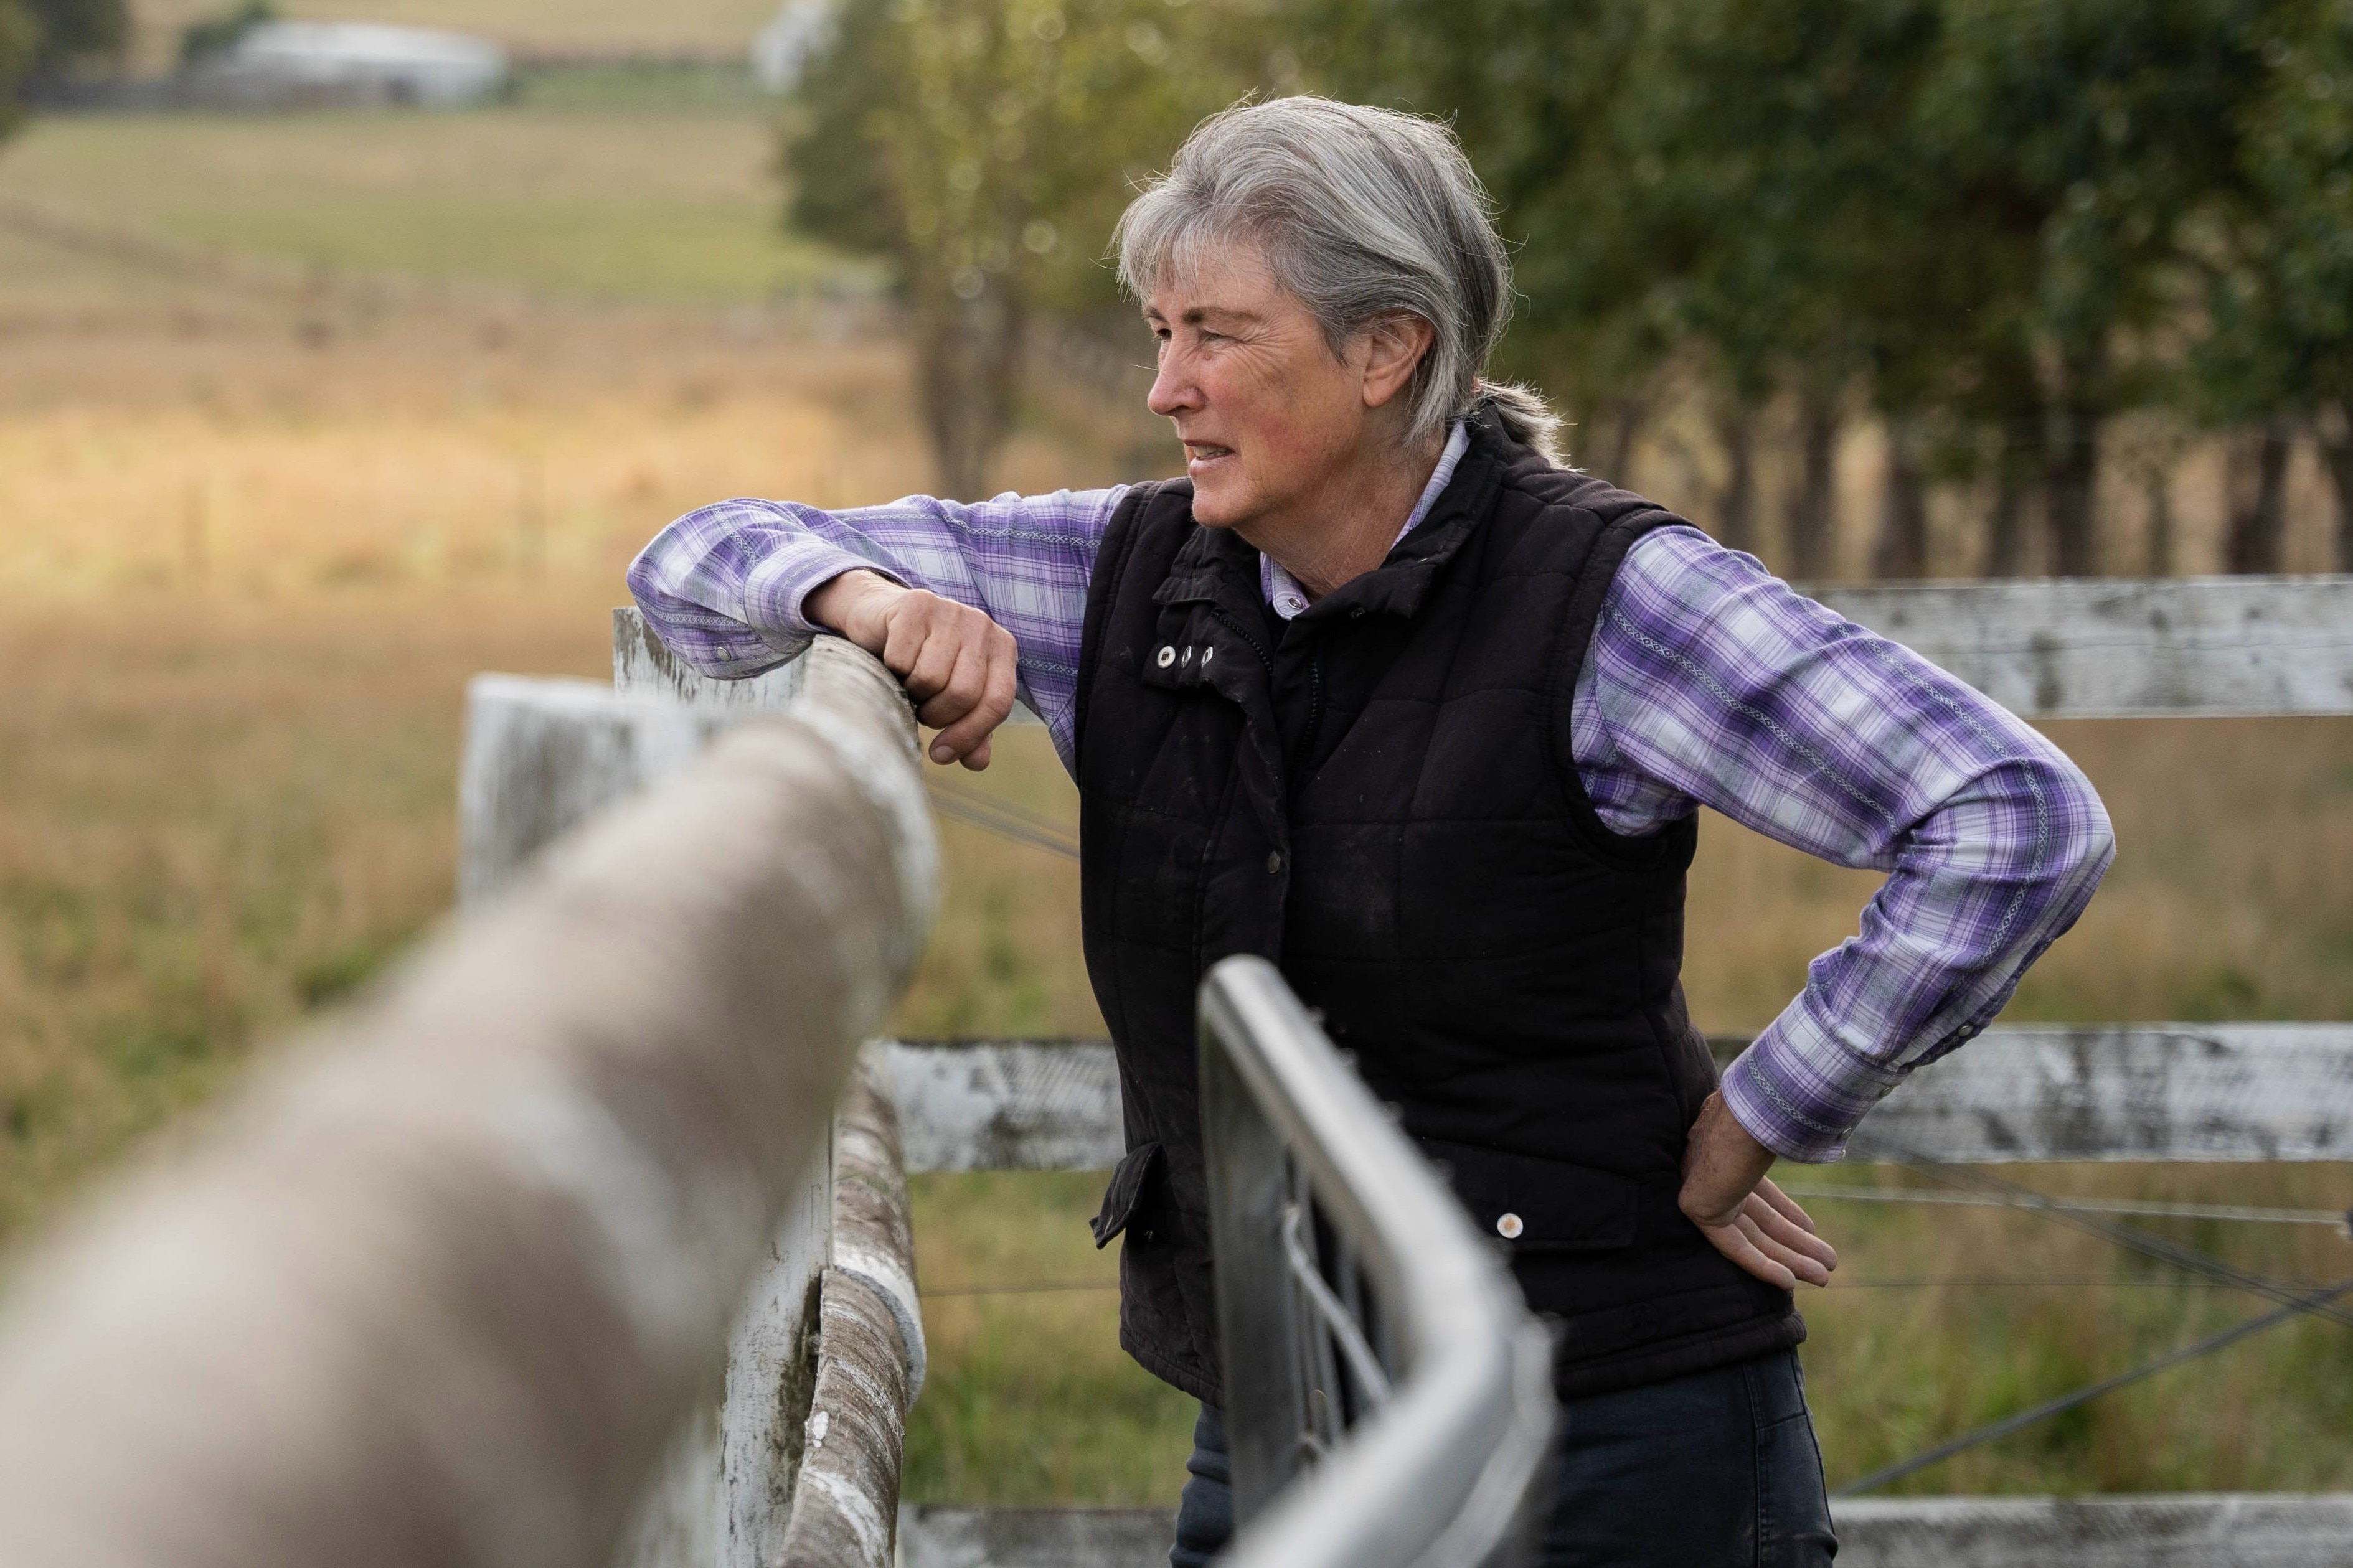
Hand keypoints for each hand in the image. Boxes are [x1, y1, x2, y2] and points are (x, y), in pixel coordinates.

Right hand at [808, 570, 1019, 769]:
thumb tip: (977, 762)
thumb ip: (971, 730)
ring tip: (910, 682)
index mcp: (1002, 649)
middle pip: (963, 693)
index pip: (997, 702)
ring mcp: (951, 610)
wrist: (882, 619)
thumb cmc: (923, 664)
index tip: (942, 754)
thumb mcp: (952, 698)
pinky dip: (892, 670)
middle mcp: (983, 625)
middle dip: (936, 715)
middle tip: (922, 708)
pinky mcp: (917, 604)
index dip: (970, 735)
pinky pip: (902, 659)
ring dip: (912, 692)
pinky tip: (893, 660)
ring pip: (930, 678)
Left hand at [1678, 1092, 1837, 1289]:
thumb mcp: (1787, 1136)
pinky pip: (1735, 1246)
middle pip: (1762, 1219)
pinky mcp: (1699, 1209)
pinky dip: (1762, 1265)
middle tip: (1830, 1265)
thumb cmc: (1770, 1111)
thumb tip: (1826, 1133)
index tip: (1813, 1231)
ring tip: (1825, 1278)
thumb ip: (1793, 1145)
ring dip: (1790, 1260)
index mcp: (1731, 1150)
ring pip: (1754, 1237)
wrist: (1747, 1108)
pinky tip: (1789, 1282)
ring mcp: (1707, 1190)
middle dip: (1797, 1245)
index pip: (1762, 1194)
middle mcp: (1716, 1172)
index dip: (1790, 1217)